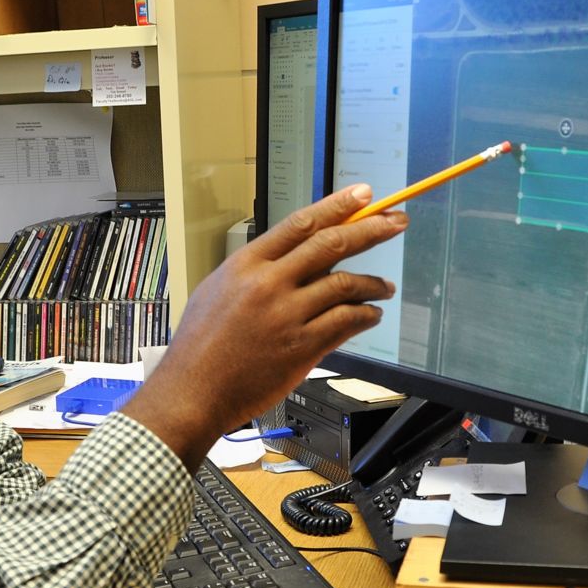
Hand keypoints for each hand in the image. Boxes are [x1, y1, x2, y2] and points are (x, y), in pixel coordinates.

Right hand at [121, 185, 407, 469]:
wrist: (192, 392)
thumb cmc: (199, 347)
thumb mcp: (216, 291)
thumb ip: (256, 272)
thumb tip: (293, 259)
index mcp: (245, 264)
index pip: (301, 223)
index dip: (337, 206)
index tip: (362, 195)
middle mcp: (268, 284)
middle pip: (331, 245)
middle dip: (371, 229)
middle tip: (395, 222)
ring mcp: (287, 316)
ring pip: (345, 285)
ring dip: (373, 283)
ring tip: (385, 287)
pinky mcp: (302, 348)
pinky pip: (345, 322)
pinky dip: (365, 315)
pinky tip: (371, 315)